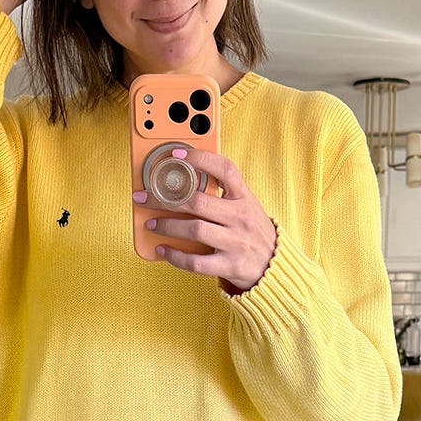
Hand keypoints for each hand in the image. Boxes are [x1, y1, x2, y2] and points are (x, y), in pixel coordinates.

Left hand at [133, 145, 277, 293]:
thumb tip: (182, 182)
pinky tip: (164, 250)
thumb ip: (222, 194)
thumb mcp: (245, 205)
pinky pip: (196, 263)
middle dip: (165, 199)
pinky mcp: (229, 266)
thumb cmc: (252, 232)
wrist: (275, 265)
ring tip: (151, 224)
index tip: (176, 154)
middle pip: (198, 202)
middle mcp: (240, 218)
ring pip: (195, 230)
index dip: (200, 158)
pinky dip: (175, 257)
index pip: (225, 169)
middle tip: (145, 197)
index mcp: (244, 198)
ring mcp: (235, 243)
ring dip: (167, 226)